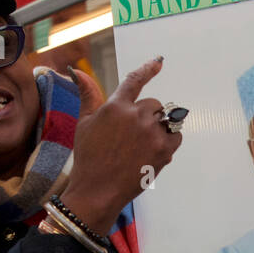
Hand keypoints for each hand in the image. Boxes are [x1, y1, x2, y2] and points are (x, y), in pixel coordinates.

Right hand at [57, 58, 181, 234]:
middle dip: (146, 116)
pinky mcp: (164, 149)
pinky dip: (169, 141)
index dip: (148, 69)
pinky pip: (176, 136)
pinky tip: (153, 152)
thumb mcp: (84, 123)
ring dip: (158, 129)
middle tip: (131, 137)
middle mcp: (136, 115)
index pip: (134, 81)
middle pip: (154, 104)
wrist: (99, 190)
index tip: (159, 61)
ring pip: (166, 120)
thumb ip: (88, 95)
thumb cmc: (88, 158)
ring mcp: (152, 132)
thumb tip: (77, 71)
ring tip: (141, 147)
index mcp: (116, 106)